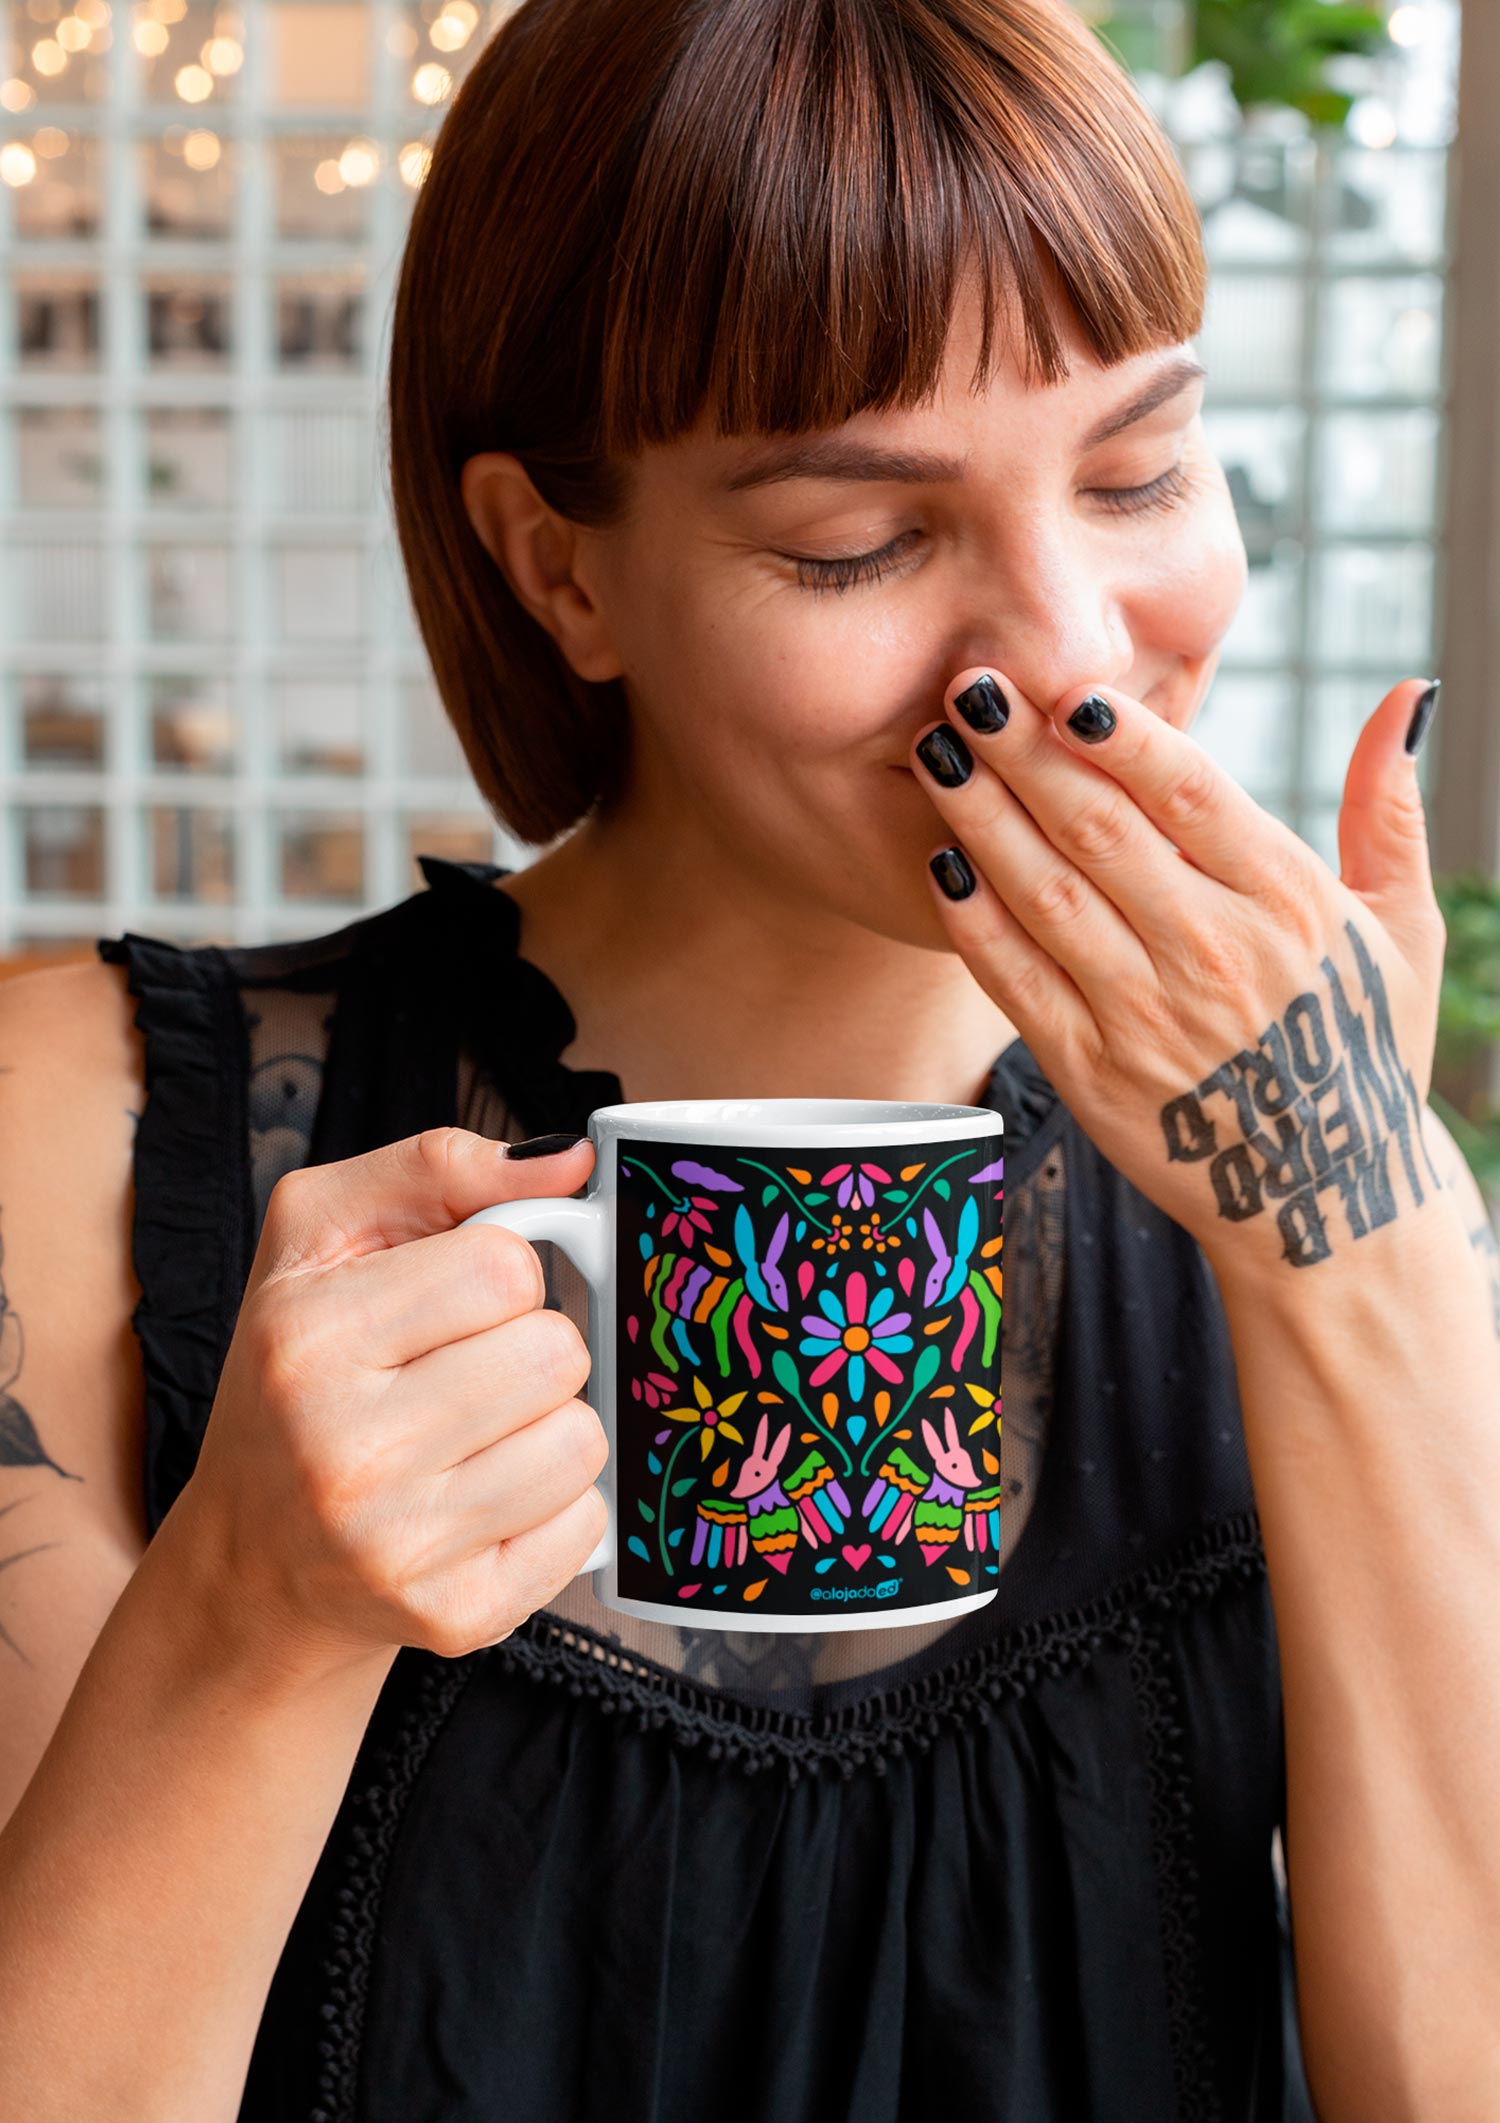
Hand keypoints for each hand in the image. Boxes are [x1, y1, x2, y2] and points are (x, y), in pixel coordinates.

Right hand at [178, 1127, 609, 1670]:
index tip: (454, 1304)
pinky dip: (556, 1505)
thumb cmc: (299, 1373)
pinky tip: (486, 1501)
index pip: (505, 1266)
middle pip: (555, 1353)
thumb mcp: (321, 1238)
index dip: (499, 1273)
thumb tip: (572, 1160)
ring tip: (476, 1438)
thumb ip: (439, 1168)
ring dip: (548, 1427)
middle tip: (464, 1375)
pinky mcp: (453, 1616)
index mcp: (307, 1337)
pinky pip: (587, 1524)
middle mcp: (344, 1448)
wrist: (256, 1557)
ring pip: (582, 1440)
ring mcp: (399, 1545)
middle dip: (527, 1350)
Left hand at [910, 668, 1447, 1279]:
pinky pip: (1018, 980)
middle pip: (1099, 829)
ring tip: (935, 751)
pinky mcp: (1091, 1072)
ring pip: (1047, 894)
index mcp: (1290, 901)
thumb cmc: (1363, 1047)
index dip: (1121, 734)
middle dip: (1023, 749)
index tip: (1067, 684)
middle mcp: (1214, 953)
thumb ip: (1389, 808)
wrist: (1326, 1202)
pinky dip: (974, 921)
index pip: (1190, 793)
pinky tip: (941, 864)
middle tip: (968, 686)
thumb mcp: (1402, 928)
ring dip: (981, 816)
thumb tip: (1408, 693)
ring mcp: (1146, 1016)